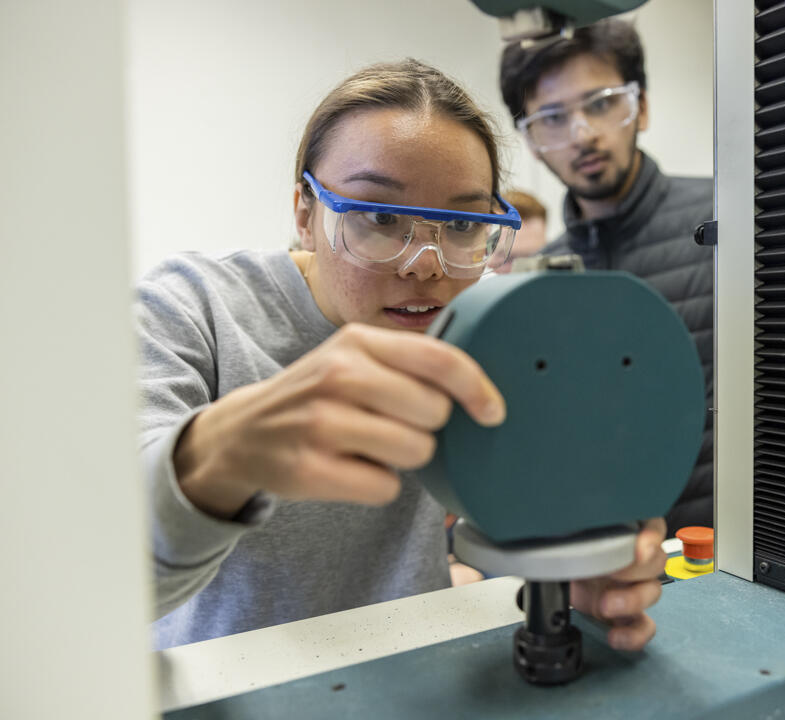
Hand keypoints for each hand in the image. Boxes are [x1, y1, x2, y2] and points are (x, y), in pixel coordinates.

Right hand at [173, 323, 504, 517]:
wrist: (244, 432)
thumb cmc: (317, 395)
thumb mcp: (355, 357)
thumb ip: (410, 362)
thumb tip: (480, 389)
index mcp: (358, 341)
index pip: (440, 359)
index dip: (477, 388)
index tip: (493, 410)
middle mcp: (338, 376)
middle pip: (434, 412)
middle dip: (428, 426)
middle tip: (395, 424)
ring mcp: (321, 423)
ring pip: (416, 451)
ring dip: (406, 457)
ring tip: (372, 446)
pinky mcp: (310, 469)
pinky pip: (386, 488)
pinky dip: (379, 485)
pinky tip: (353, 469)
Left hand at [570, 517, 665, 650]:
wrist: (553, 573)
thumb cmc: (563, 545)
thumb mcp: (566, 529)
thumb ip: (573, 523)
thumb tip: (559, 515)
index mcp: (625, 528)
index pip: (651, 523)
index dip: (650, 536)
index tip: (639, 547)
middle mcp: (633, 556)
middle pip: (656, 560)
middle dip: (636, 570)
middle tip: (611, 573)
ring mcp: (632, 586)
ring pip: (652, 592)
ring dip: (632, 601)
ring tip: (606, 605)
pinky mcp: (625, 613)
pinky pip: (642, 626)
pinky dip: (633, 635)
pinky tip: (615, 636)